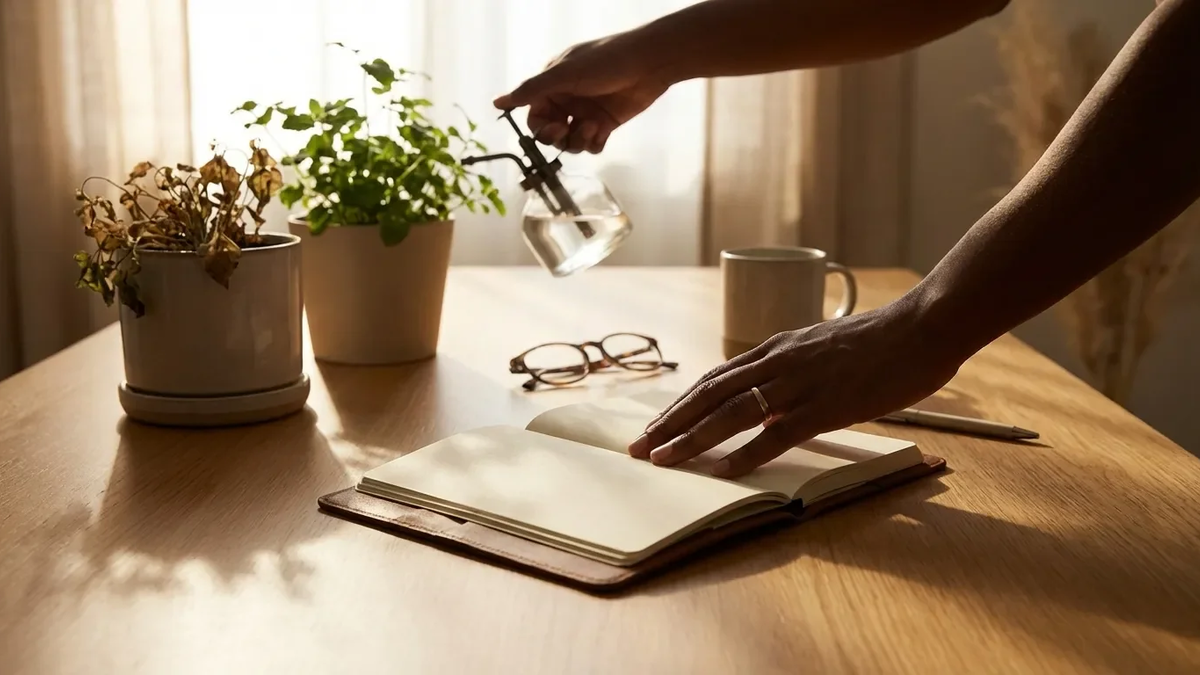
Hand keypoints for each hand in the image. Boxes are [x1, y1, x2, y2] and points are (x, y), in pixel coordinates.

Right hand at [493, 32, 672, 153]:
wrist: (649, 64)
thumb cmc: (605, 62)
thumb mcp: (564, 74)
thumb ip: (531, 90)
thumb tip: (497, 102)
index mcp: (552, 86)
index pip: (534, 116)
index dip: (539, 127)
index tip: (552, 127)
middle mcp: (566, 101)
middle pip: (550, 133)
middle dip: (557, 137)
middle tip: (567, 130)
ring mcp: (585, 113)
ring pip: (570, 141)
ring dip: (578, 140)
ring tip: (593, 127)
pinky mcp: (605, 124)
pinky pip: (590, 144)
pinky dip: (593, 142)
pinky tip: (601, 131)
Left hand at [627, 297, 968, 477]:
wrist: (922, 325)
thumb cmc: (880, 340)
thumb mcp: (822, 347)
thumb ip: (794, 369)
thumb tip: (773, 398)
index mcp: (776, 349)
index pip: (714, 378)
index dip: (680, 404)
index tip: (655, 426)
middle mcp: (777, 362)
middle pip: (708, 394)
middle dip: (670, 423)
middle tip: (639, 449)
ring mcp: (800, 383)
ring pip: (731, 412)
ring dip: (692, 438)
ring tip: (663, 460)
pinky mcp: (826, 405)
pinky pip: (776, 433)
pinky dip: (746, 453)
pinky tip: (723, 471)